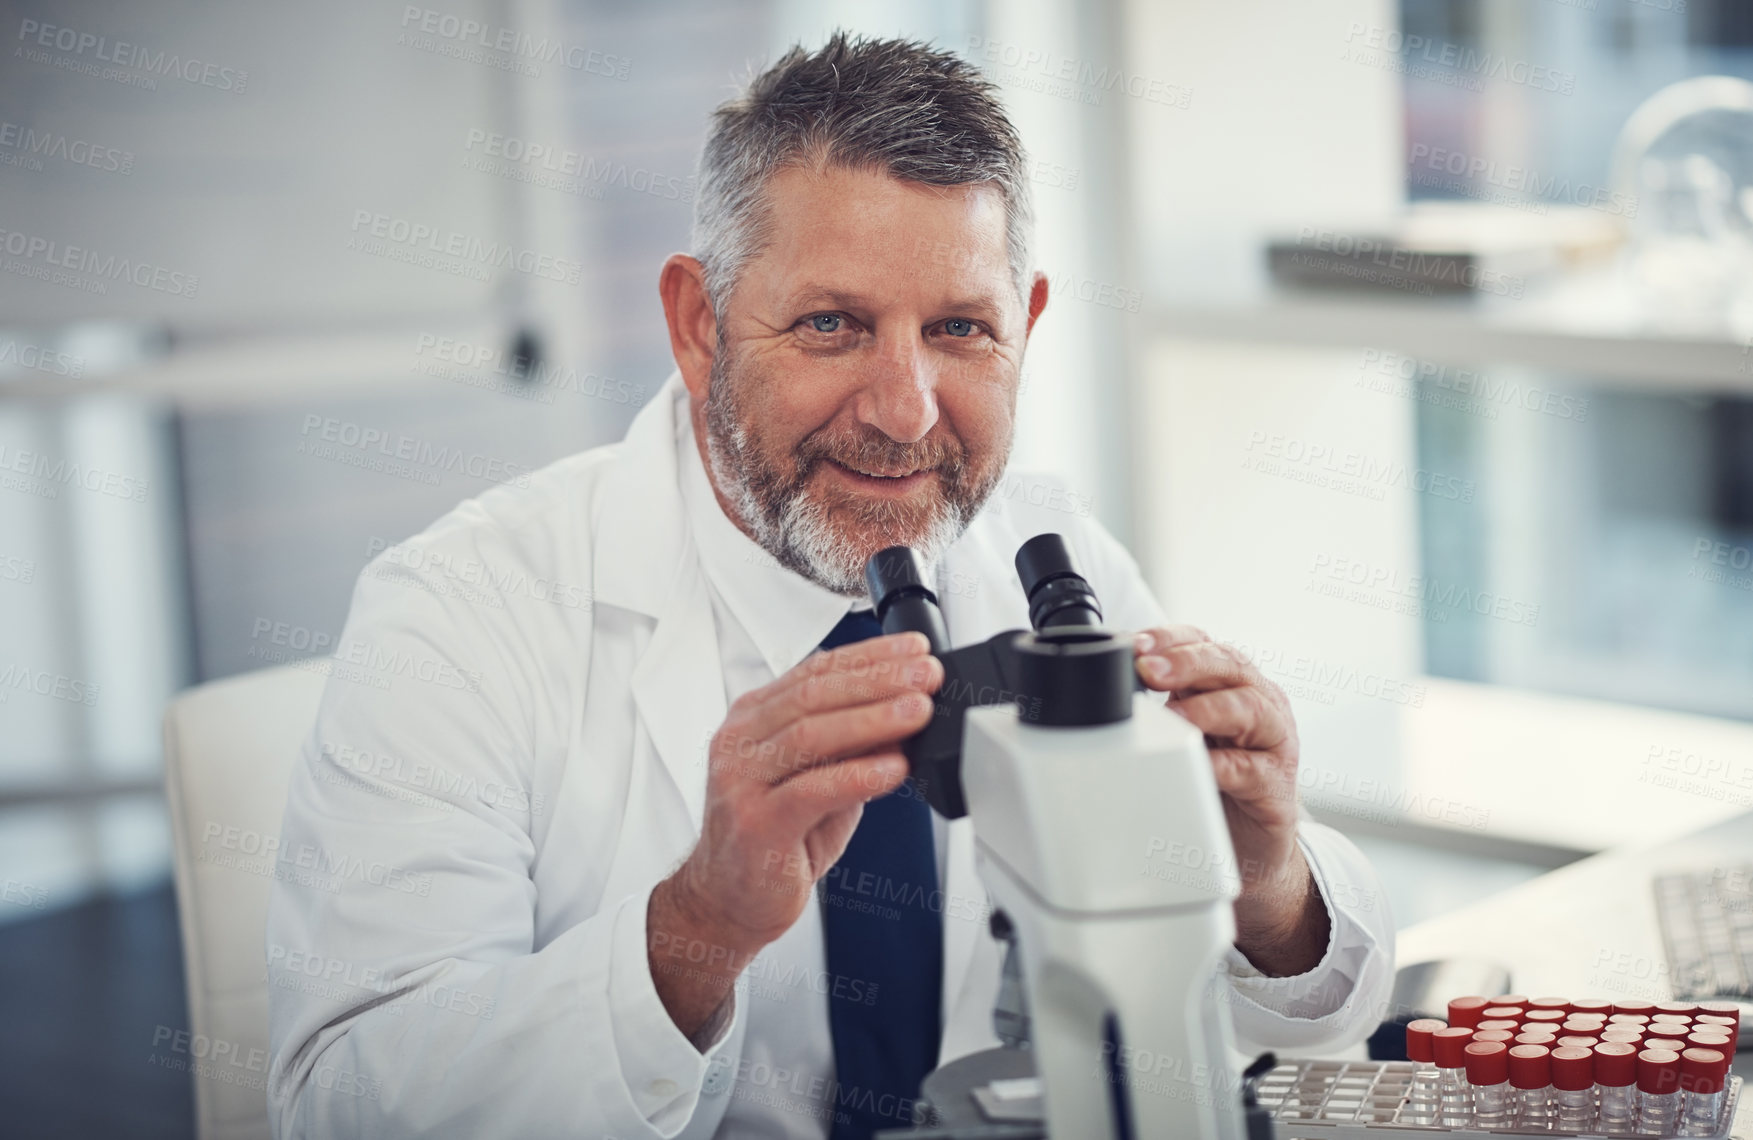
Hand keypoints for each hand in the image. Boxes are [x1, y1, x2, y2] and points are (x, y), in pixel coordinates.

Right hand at [648, 631, 941, 1041]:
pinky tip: (894, 768)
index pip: (816, 670)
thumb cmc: (773, 838)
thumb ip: (851, 746)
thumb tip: (907, 711)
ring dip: (872, 719)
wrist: (729, 900)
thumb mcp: (818, 778)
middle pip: (815, 694)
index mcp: (754, 718)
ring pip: (811, 734)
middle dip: (878, 680)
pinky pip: (811, 790)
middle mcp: (741, 741)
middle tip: (925, 675)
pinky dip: (858, 776)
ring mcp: (741, 781)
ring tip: (916, 712)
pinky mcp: (755, 823)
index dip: (870, 656)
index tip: (915, 651)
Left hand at [1133, 625, 1328, 975]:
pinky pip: (1252, 769)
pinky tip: (1201, 766)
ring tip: (1174, 716)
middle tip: (1150, 670)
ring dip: (1208, 708)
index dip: (1170, 638)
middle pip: (1229, 665)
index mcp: (1228, 683)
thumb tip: (1099, 691)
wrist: (1248, 844)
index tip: (1135, 645)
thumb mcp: (1181, 734)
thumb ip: (1155, 708)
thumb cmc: (1214, 780)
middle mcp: (1257, 702)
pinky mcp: (1276, 785)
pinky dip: (1225, 764)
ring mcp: (1272, 741)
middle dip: (1186, 663)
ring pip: (1250, 708)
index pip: (1202, 642)